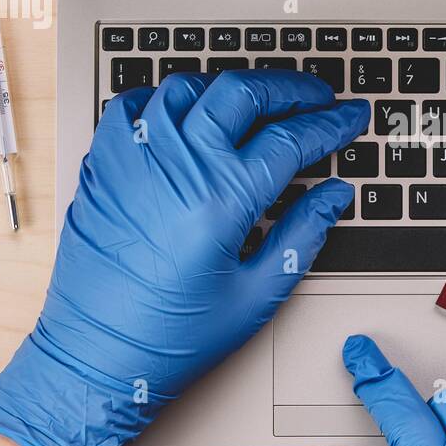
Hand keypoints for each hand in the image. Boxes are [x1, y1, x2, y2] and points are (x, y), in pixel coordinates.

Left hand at [0, 70, 369, 445]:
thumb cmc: (172, 337)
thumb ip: (302, 235)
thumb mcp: (257, 296)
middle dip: (289, 87)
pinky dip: (167, 98)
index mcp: (221, 200)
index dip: (330, 123)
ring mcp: (133, 159)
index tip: (351, 117)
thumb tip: (334, 195)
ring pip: (189, 87)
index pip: (290, 139)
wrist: (94, 358)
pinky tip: (190, 113)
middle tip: (315, 97)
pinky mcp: (103, 165)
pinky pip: (135, 105)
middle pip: (242, 92)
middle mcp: (175, 167)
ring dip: (232, 87)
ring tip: (259, 102)